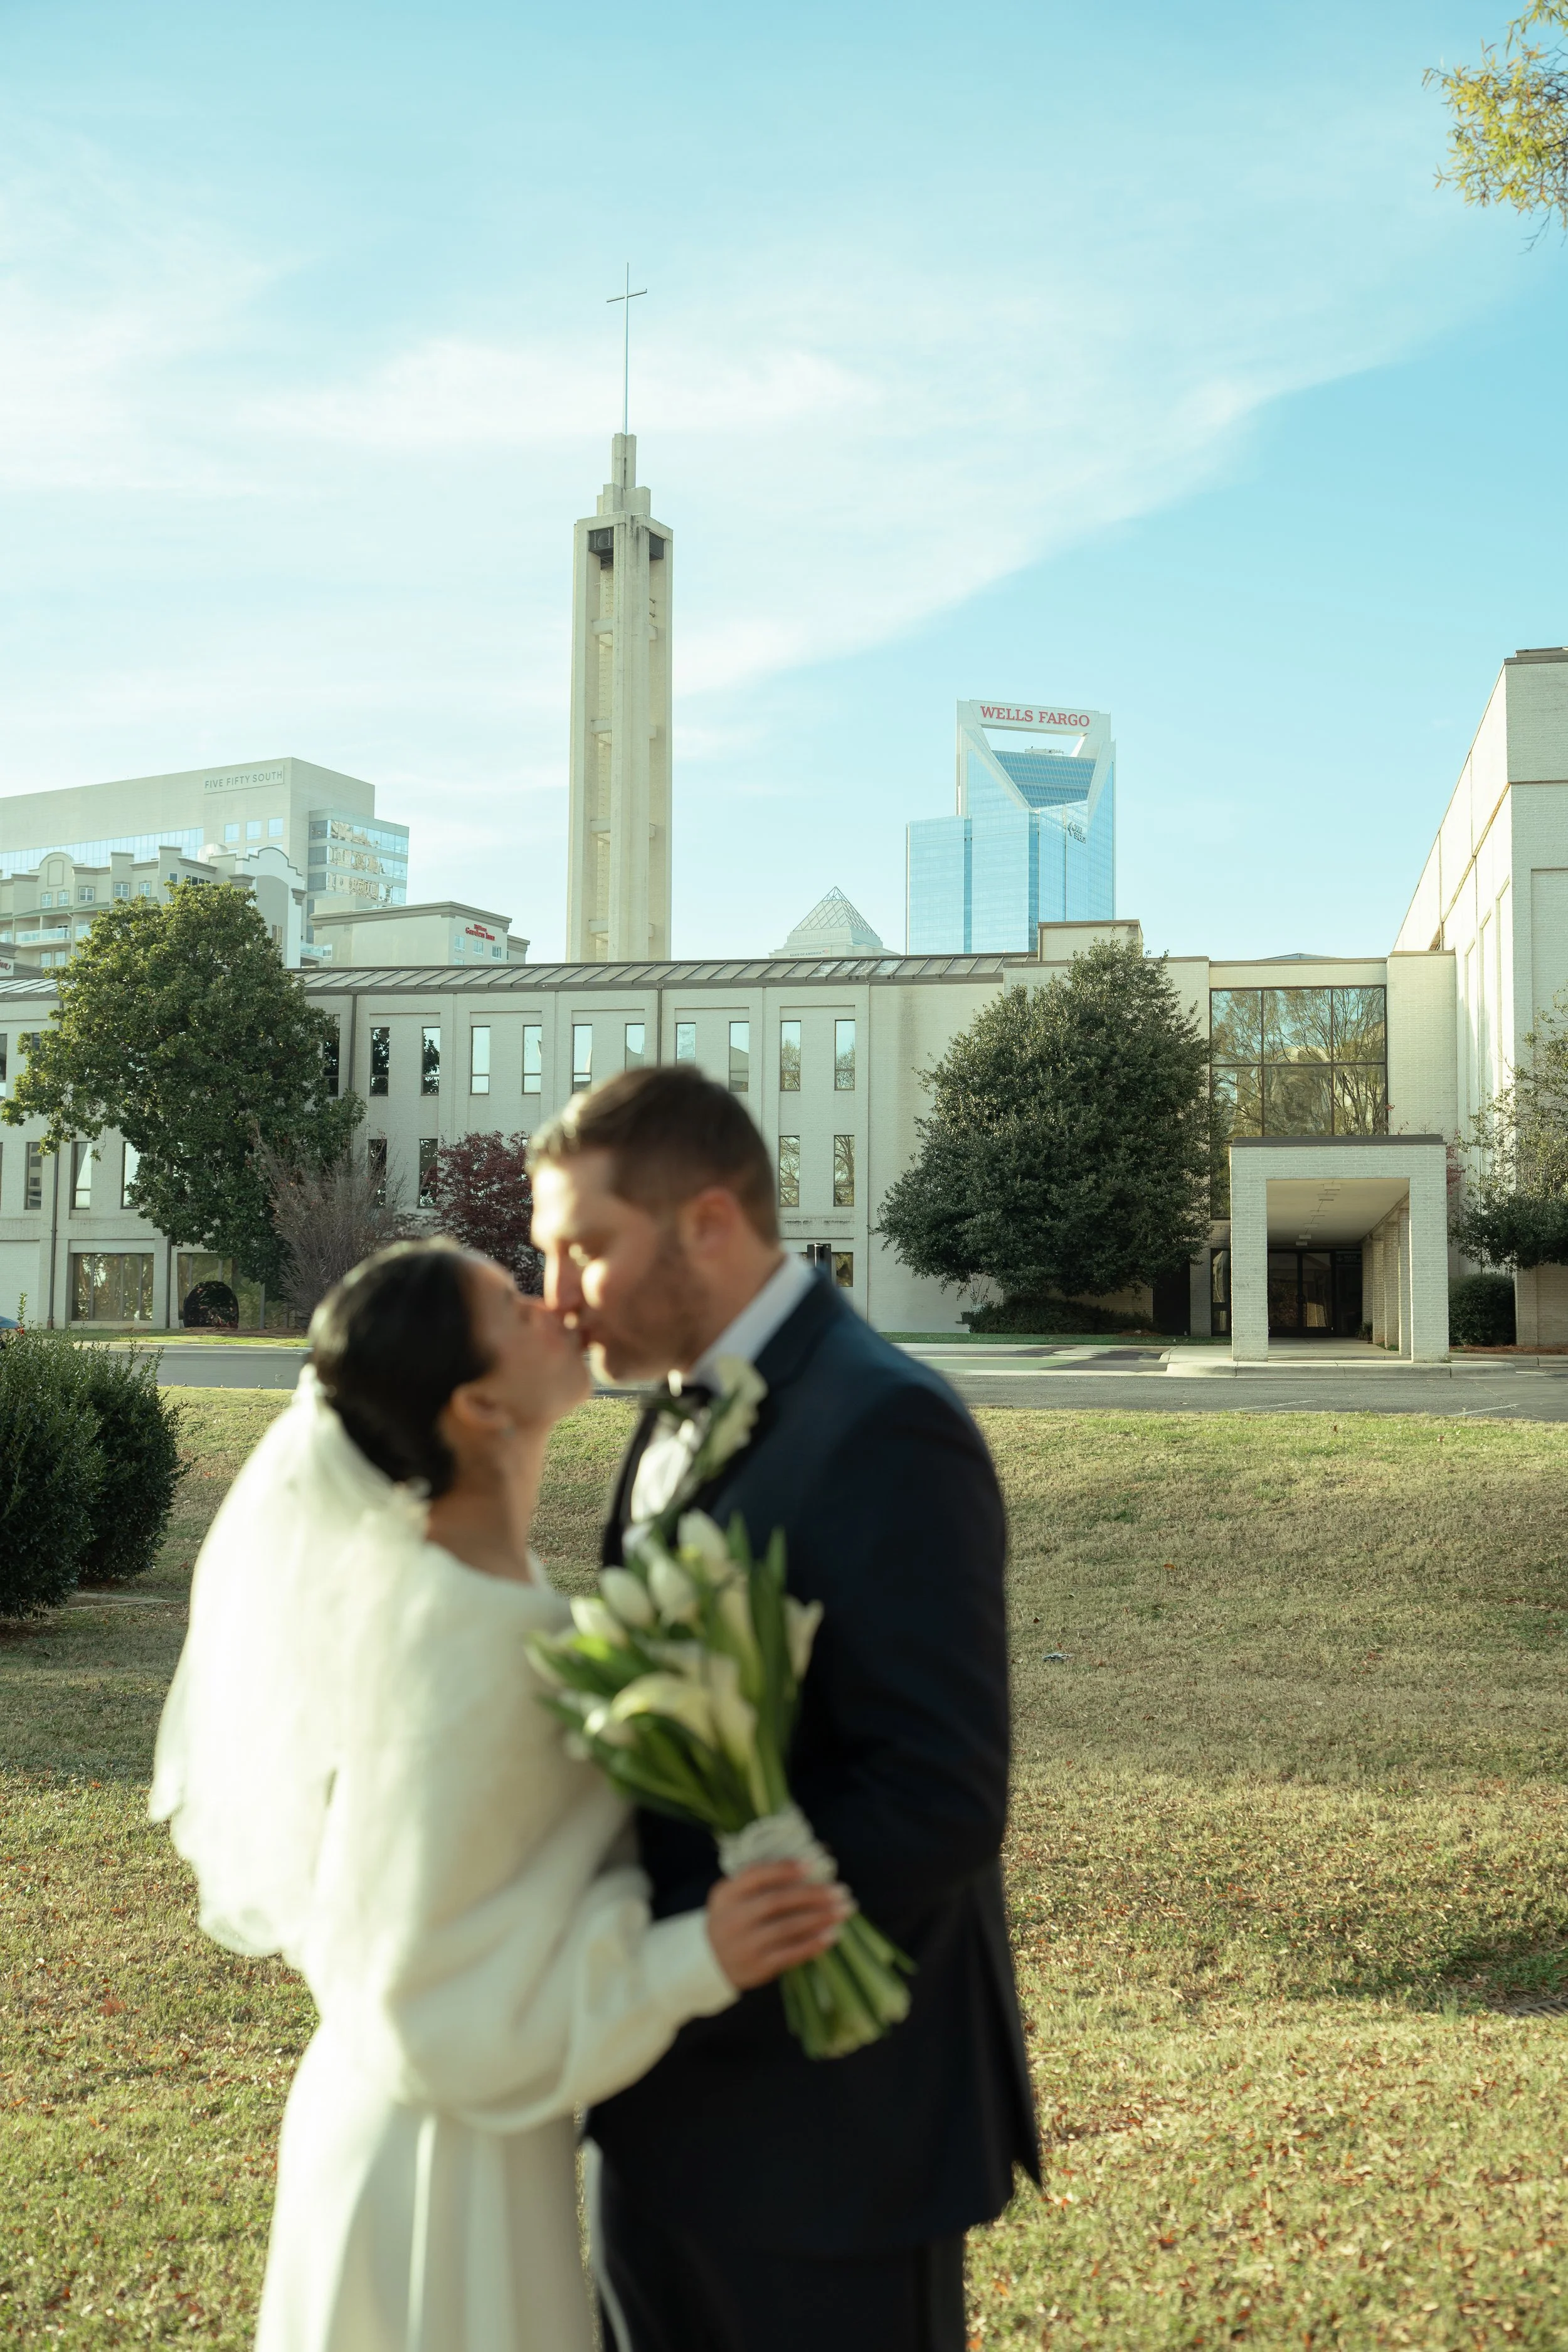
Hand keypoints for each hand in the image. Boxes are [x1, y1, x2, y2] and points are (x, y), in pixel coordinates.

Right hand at [705, 1862, 852, 1989]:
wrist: (711, 1962)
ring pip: (788, 1928)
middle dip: (813, 1895)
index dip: (784, 1869)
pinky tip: (832, 1935)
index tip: (812, 1864)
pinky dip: (813, 1944)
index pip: (755, 1875)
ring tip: (843, 1910)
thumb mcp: (734, 1896)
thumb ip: (762, 1881)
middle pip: (777, 1901)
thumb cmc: (734, 1918)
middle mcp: (734, 1918)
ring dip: (820, 1918)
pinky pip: (791, 1954)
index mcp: (727, 1893)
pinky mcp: (758, 1966)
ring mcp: (746, 1944)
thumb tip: (812, 1861)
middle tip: (841, 1890)